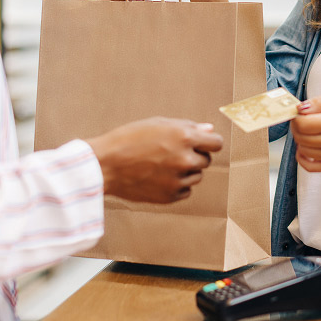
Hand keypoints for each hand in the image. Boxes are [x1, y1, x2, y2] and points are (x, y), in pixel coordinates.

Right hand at [86, 117, 223, 202]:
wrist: (104, 165)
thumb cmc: (129, 139)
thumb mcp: (158, 124)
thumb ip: (187, 127)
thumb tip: (209, 129)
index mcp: (184, 137)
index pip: (216, 143)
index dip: (209, 142)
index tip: (202, 143)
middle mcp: (185, 159)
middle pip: (206, 160)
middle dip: (195, 156)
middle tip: (172, 153)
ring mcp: (177, 179)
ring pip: (196, 176)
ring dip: (186, 171)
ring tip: (162, 165)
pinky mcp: (170, 196)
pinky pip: (185, 191)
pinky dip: (177, 185)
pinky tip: (159, 177)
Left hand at [289, 94, 320, 171]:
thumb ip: (320, 102)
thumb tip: (299, 108)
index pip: (303, 124)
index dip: (296, 117)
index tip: (299, 113)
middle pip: (301, 137)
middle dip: (296, 127)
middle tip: (301, 120)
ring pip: (304, 150)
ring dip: (300, 140)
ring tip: (308, 131)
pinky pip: (310, 167)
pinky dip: (302, 158)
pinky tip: (305, 148)